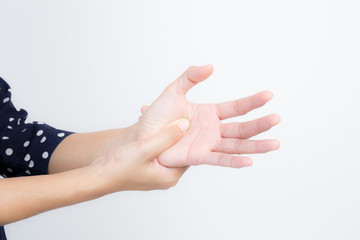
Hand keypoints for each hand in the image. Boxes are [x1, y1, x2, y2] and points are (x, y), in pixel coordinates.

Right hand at [91, 118, 189, 191]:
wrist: (99, 176)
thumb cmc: (120, 167)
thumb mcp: (146, 149)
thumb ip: (166, 137)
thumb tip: (185, 124)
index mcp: (170, 176)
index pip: (188, 154)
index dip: (188, 137)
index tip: (188, 120)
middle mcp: (165, 176)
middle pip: (176, 150)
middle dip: (173, 131)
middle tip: (174, 115)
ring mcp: (156, 172)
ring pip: (164, 147)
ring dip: (161, 132)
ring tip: (158, 115)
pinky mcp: (147, 167)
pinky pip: (154, 148)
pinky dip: (152, 136)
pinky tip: (144, 122)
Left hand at [135, 65, 279, 167]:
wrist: (142, 135)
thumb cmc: (156, 116)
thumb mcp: (173, 91)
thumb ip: (190, 77)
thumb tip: (210, 67)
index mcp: (209, 113)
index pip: (235, 108)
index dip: (252, 102)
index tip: (269, 95)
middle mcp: (212, 130)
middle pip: (241, 127)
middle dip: (259, 124)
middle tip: (276, 118)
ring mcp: (207, 144)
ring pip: (236, 145)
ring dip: (255, 145)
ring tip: (274, 143)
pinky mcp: (199, 156)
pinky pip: (219, 159)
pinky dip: (234, 161)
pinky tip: (249, 161)